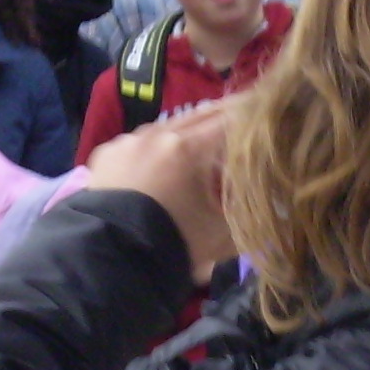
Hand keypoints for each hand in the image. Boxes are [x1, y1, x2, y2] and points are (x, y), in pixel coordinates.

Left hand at [83, 99, 237, 282]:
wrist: (115, 258)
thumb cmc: (174, 243)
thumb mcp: (221, 230)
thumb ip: (241, 205)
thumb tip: (252, 193)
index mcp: (190, 147)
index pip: (229, 119)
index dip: (249, 114)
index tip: (262, 110)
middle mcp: (158, 134)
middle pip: (197, 115)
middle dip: (220, 115)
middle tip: (238, 113)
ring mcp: (128, 141)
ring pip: (165, 127)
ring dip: (185, 131)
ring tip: (196, 141)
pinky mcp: (106, 154)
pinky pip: (138, 142)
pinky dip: (154, 148)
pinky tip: (158, 161)